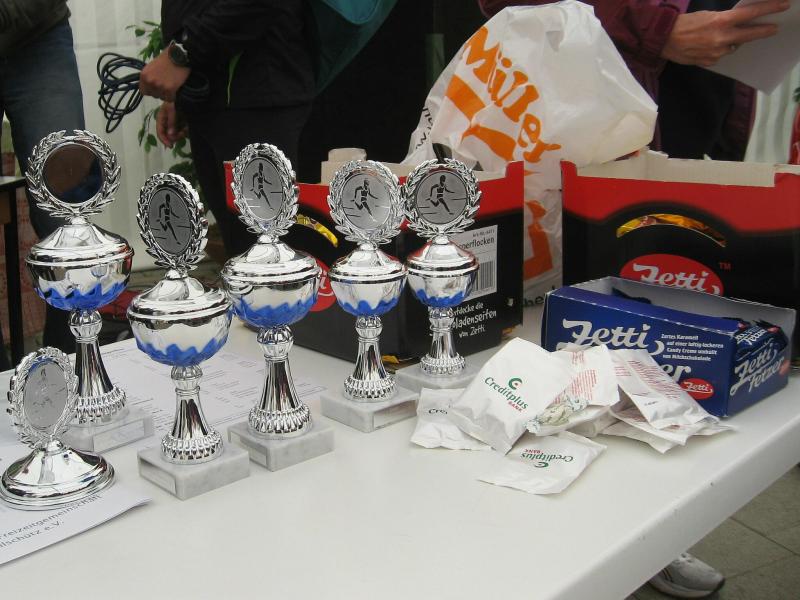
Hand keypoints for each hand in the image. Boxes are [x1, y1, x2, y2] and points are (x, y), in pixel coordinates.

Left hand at [139, 49, 189, 101]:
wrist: (178, 55)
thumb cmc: (166, 59)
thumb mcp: (152, 66)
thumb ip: (149, 77)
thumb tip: (150, 87)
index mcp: (144, 75)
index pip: (143, 91)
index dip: (150, 90)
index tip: (155, 88)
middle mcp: (150, 82)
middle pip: (153, 95)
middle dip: (159, 92)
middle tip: (165, 85)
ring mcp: (160, 86)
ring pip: (162, 97)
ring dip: (166, 94)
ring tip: (171, 86)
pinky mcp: (170, 89)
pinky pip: (170, 98)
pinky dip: (173, 96)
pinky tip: (175, 89)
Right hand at [156, 102, 187, 147]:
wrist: (187, 95)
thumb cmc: (176, 100)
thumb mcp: (172, 109)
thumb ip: (171, 122)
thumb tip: (170, 136)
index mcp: (162, 117)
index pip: (160, 131)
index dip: (164, 140)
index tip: (170, 146)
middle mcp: (167, 121)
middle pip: (169, 135)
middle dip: (176, 136)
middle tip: (183, 133)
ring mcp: (174, 123)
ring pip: (177, 134)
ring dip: (182, 133)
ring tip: (186, 127)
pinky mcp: (182, 123)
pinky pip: (183, 131)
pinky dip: (186, 130)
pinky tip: (188, 126)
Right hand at [662, 0, 788, 66]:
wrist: (663, 40)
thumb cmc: (684, 23)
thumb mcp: (707, 15)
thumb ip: (724, 20)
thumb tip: (738, 24)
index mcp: (721, 21)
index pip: (751, 14)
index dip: (770, 9)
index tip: (784, 6)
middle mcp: (721, 38)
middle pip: (749, 34)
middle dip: (764, 30)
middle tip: (774, 28)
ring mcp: (716, 52)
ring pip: (733, 46)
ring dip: (732, 42)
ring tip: (718, 37)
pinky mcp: (709, 62)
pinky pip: (720, 55)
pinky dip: (718, 50)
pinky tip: (706, 46)